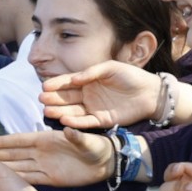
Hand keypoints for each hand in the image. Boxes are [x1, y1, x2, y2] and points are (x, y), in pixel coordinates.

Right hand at [0, 128, 110, 187]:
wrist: (105, 163)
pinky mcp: (51, 178)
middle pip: (14, 153)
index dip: (3, 141)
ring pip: (19, 166)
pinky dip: (18, 179)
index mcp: (48, 140)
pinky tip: (5, 181)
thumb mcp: (88, 141)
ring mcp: (45, 165)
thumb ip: (77, 136)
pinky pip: (31, 178)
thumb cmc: (97, 147)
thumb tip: (68, 130)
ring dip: (4, 167)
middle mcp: (42, 152)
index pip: (20, 140)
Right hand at [39, 60, 160, 127]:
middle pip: (67, 97)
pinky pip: (86, 122)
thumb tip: (74, 79)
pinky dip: (75, 122)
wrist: (149, 92)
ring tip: (48, 111)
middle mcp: (88, 95)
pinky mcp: (102, 120)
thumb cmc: (130, 76)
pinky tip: (65, 120)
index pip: (68, 82)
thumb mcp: (110, 68)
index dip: (56, 84)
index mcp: (88, 81)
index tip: (44, 87)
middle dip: (54, 99)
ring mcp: (94, 108)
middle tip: (42, 100)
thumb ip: (92, 73)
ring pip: (73, 111)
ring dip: (60, 111)